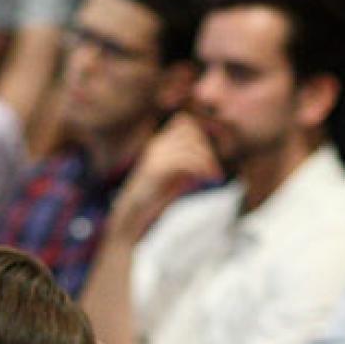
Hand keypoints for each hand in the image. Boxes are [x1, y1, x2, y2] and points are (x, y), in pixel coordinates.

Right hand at [107, 113, 221, 241]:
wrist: (130, 219)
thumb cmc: (152, 204)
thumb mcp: (176, 180)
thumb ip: (189, 167)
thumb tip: (211, 160)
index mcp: (159, 145)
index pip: (186, 124)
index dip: (202, 137)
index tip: (211, 158)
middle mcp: (156, 146)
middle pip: (190, 129)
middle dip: (207, 147)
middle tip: (214, 169)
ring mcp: (154, 156)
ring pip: (190, 142)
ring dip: (207, 158)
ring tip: (214, 175)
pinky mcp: (155, 170)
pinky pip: (185, 160)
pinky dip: (202, 168)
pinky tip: (208, 179)